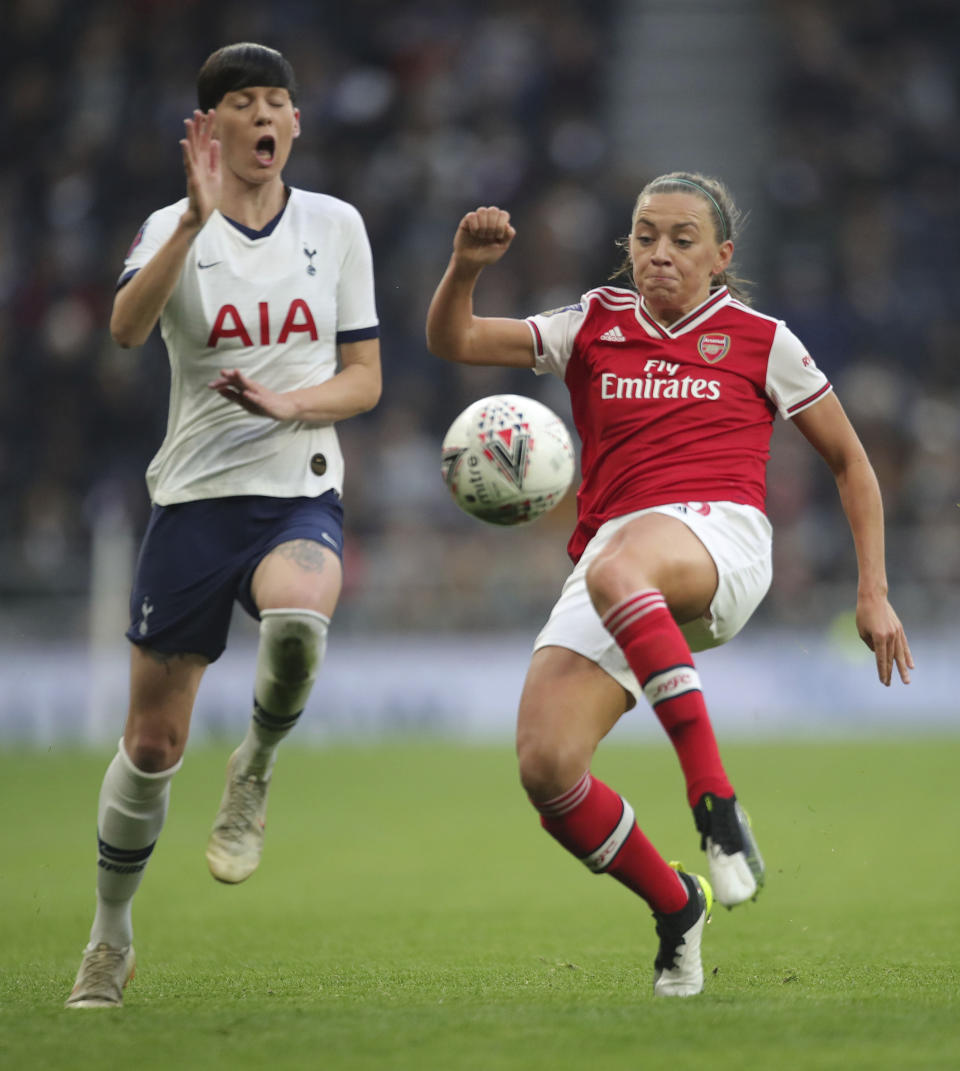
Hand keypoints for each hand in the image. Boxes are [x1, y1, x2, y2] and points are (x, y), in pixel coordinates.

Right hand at [180, 109, 221, 229]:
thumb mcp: (217, 175)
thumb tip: (217, 142)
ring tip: (188, 121)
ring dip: (190, 135)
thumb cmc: (209, 196)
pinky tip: (184, 142)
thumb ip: (216, 159)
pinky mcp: (192, 179)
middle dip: (199, 127)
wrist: (202, 214)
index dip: (209, 127)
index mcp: (206, 162)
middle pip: (199, 142)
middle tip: (199, 110)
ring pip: (192, 149)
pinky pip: (189, 164)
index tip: (211, 112)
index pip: (207, 141)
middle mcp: (198, 164)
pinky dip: (187, 153)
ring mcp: (194, 170)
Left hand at [208, 368, 297, 420]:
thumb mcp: (244, 401)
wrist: (283, 408)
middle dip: (229, 378)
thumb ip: (233, 396)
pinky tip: (246, 393)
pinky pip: (258, 398)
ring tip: (234, 372)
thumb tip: (219, 390)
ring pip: (249, 385)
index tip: (210, 386)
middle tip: (219, 376)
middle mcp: (251, 387)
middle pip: (238, 380)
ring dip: (241, 378)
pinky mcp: (266, 401)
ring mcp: (259, 393)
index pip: (231, 382)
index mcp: (245, 388)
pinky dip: (252, 395)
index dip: (221, 383)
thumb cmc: (263, 404)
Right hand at [452, 206, 515, 269]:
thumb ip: (508, 236)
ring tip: (481, 236)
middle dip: (492, 225)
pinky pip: (472, 215)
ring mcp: (477, 219)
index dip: (501, 224)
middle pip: (493, 210)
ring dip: (483, 225)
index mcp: (498, 224)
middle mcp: (488, 219)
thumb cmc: (487, 255)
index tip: (498, 237)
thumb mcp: (501, 247)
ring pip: (482, 210)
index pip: (503, 214)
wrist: (471, 262)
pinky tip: (473, 234)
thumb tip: (508, 225)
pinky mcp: (466, 221)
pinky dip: (474, 226)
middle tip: (489, 237)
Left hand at [856, 595, 913, 685]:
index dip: (882, 671)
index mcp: (878, 638)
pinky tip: (911, 666)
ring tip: (906, 681)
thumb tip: (879, 654)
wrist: (873, 597)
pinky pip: (904, 646)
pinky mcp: (899, 629)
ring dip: (902, 669)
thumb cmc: (863, 614)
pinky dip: (907, 656)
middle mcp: (890, 637)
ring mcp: (896, 633)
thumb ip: (871, 645)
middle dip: (890, 673)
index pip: (881, 659)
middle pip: (891, 659)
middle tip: (889, 685)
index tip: (883, 681)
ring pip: (900, 655)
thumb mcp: (862, 631)